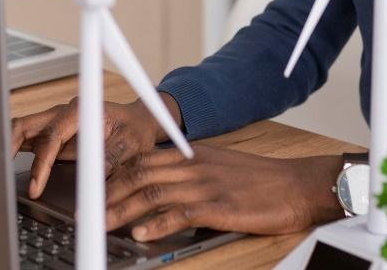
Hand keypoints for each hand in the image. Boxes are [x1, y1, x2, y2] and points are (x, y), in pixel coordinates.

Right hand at [12, 95, 178, 198]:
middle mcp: (64, 112)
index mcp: (81, 110)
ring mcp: (56, 121)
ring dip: (8, 148)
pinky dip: (17, 152)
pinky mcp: (54, 133)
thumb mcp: (129, 148)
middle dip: (8, 146)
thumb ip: (109, 165)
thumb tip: (94, 189)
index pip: (51, 136)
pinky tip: (8, 166)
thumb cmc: (135, 131)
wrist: (139, 123)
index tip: (36, 186)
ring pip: (23, 130)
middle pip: (26, 124)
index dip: (41, 163)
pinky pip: (30, 139)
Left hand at [104, 147, 345, 241]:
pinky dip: (157, 222)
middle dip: (109, 191)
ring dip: (123, 208)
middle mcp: (193, 165)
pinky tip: (142, 232)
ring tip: (103, 222)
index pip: (143, 158)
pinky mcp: (219, 206)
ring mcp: (205, 184)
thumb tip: (161, 190)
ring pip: (153, 191)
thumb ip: (190, 174)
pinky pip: (180, 212)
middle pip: (140, 172)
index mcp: (191, 154)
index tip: (96, 188)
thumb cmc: (262, 181)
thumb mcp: (219, 167)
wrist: (298, 184)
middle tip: (89, 209)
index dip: (115, 172)